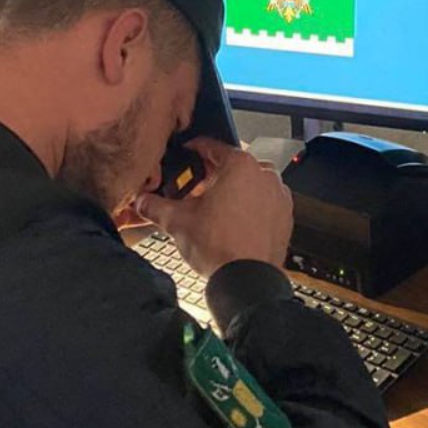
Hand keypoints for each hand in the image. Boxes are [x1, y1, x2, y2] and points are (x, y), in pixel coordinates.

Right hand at [133, 138, 293, 277]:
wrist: (247, 281)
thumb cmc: (220, 247)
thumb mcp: (177, 221)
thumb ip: (155, 206)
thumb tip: (142, 201)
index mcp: (240, 165)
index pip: (211, 146)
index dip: (193, 149)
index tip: (186, 154)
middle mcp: (264, 175)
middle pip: (232, 165)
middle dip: (212, 175)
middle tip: (195, 190)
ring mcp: (278, 195)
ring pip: (250, 184)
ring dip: (232, 190)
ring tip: (213, 209)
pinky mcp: (285, 216)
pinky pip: (263, 202)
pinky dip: (249, 206)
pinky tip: (233, 222)